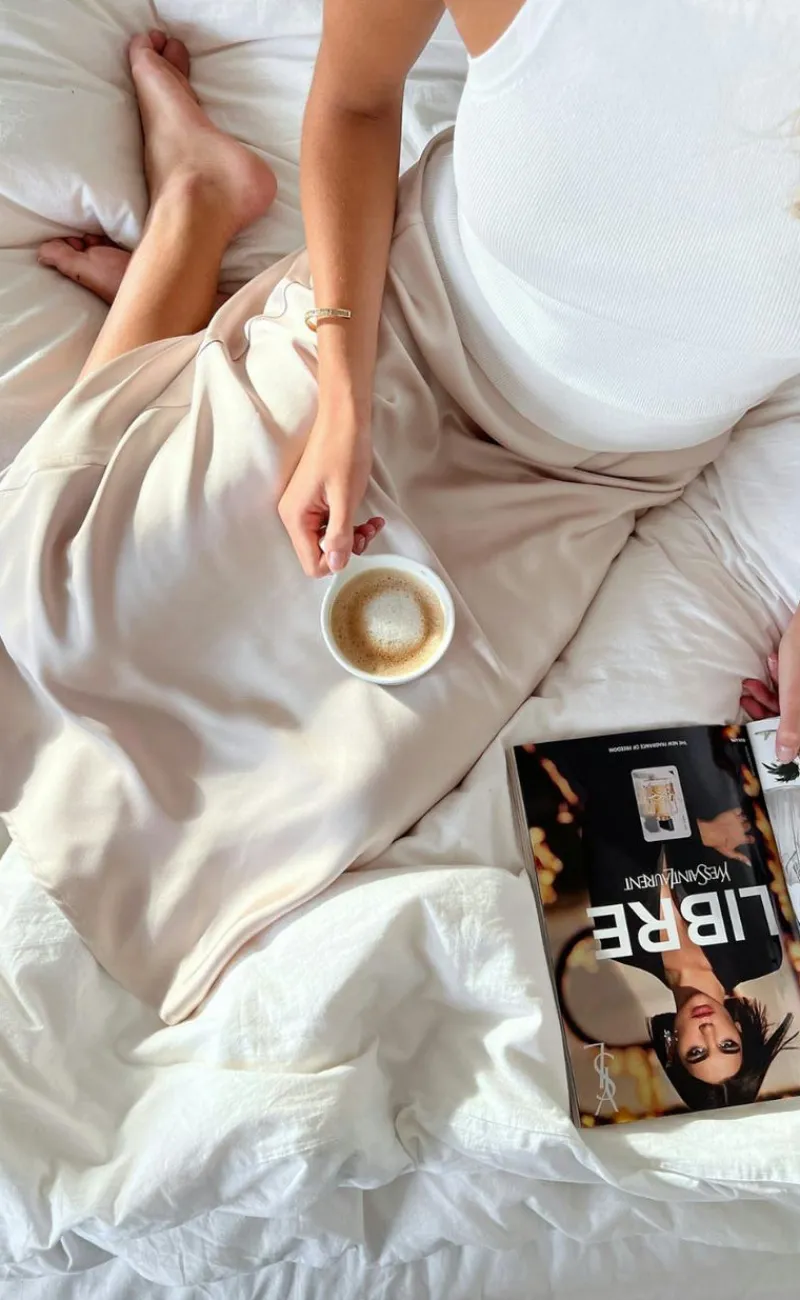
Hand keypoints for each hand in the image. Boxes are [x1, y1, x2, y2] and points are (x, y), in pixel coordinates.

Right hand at [278, 415, 384, 576]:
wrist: (343, 419)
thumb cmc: (344, 452)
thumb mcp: (345, 497)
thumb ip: (339, 534)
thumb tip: (335, 565)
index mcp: (296, 518)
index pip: (312, 564)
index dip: (337, 561)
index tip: (357, 542)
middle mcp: (293, 516)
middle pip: (318, 554)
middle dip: (346, 548)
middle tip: (368, 531)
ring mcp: (303, 509)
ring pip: (326, 541)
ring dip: (351, 537)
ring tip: (371, 524)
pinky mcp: (314, 502)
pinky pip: (329, 525)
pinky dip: (348, 525)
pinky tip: (367, 518)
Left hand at [697, 808, 753, 864]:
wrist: (711, 833)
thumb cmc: (719, 844)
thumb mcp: (730, 853)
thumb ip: (741, 857)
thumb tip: (749, 863)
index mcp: (742, 839)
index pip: (750, 839)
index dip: (751, 839)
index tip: (750, 839)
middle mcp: (741, 829)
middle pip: (748, 826)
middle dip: (747, 827)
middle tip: (743, 827)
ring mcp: (737, 820)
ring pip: (744, 818)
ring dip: (743, 818)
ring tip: (741, 819)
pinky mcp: (732, 813)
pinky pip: (739, 810)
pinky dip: (738, 811)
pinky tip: (737, 812)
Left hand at [741, 608, 799, 761]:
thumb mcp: (794, 694)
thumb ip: (791, 726)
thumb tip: (786, 757)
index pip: (796, 735)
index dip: (777, 732)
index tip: (755, 723)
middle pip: (791, 716)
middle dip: (768, 704)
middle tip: (750, 691)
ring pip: (789, 700)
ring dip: (772, 688)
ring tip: (762, 673)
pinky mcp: (799, 679)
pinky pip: (792, 686)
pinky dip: (780, 676)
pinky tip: (775, 661)